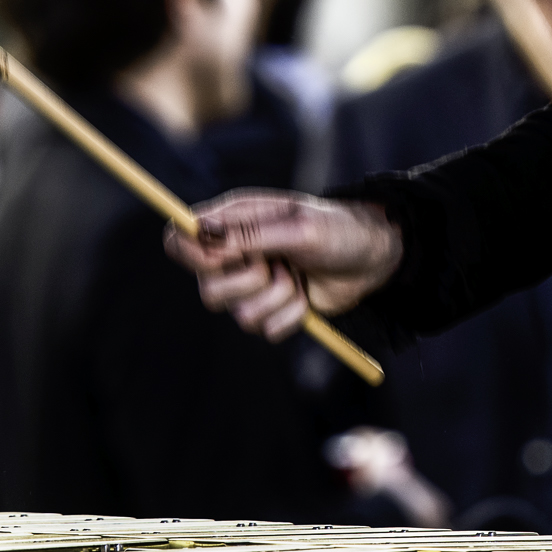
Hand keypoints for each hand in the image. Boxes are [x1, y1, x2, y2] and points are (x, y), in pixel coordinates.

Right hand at [163, 190, 401, 341]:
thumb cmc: (337, 229)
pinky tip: (306, 294)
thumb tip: (202, 234)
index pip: (180, 239)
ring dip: (278, 298)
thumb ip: (249, 235)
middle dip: (249, 282)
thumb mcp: (297, 227)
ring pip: (238, 315)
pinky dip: (292, 315)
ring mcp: (251, 286)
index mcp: (233, 221)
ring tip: (297, 276)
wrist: (372, 259)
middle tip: (277, 263)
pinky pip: (266, 330)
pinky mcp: (271, 310)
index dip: (192, 254)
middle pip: (207, 289)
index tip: (223, 258)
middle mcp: (234, 255)